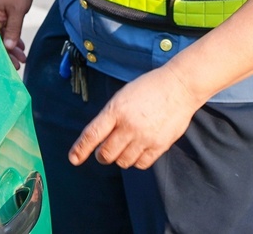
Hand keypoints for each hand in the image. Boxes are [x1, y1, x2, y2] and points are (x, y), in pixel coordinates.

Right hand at [0, 0, 34, 66]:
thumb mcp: (18, 10)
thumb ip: (13, 29)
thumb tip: (9, 47)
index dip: (3, 54)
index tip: (12, 64)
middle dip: (9, 52)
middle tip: (20, 64)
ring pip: (2, 32)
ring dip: (11, 44)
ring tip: (23, 55)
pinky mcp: (0, 7)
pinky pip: (5, 25)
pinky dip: (12, 33)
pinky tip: (18, 42)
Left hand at [68, 65, 204, 169]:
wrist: (179, 87)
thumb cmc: (148, 89)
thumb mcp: (121, 97)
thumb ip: (110, 117)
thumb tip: (98, 138)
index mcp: (115, 110)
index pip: (92, 135)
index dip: (80, 149)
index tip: (73, 159)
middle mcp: (129, 126)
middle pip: (106, 154)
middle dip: (102, 156)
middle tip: (104, 152)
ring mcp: (145, 137)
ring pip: (123, 162)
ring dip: (119, 159)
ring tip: (123, 148)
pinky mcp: (160, 145)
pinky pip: (142, 164)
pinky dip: (136, 161)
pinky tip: (137, 151)